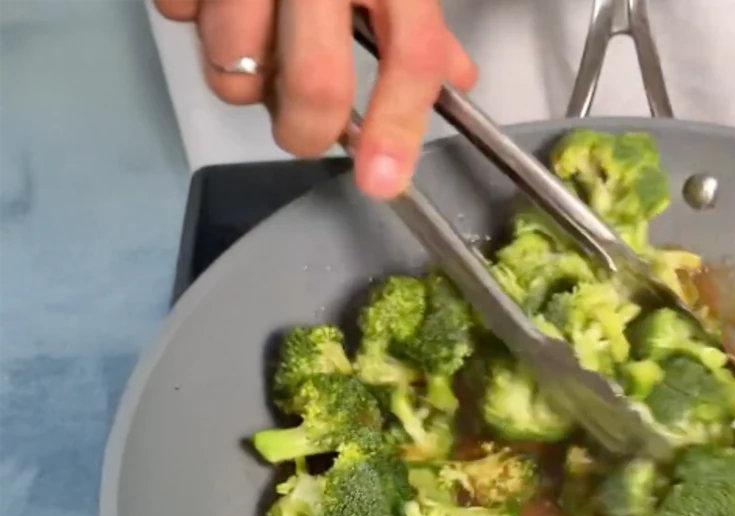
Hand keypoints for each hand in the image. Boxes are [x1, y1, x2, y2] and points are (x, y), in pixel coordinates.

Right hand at [154, 0, 477, 198]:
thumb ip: (420, 17)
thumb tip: (456, 77)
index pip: (411, 56)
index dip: (397, 128)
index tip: (382, 181)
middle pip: (314, 87)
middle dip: (308, 133)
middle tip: (310, 131)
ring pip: (234, 68)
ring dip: (245, 78)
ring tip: (258, 39)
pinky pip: (178, 16)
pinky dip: (196, 19)